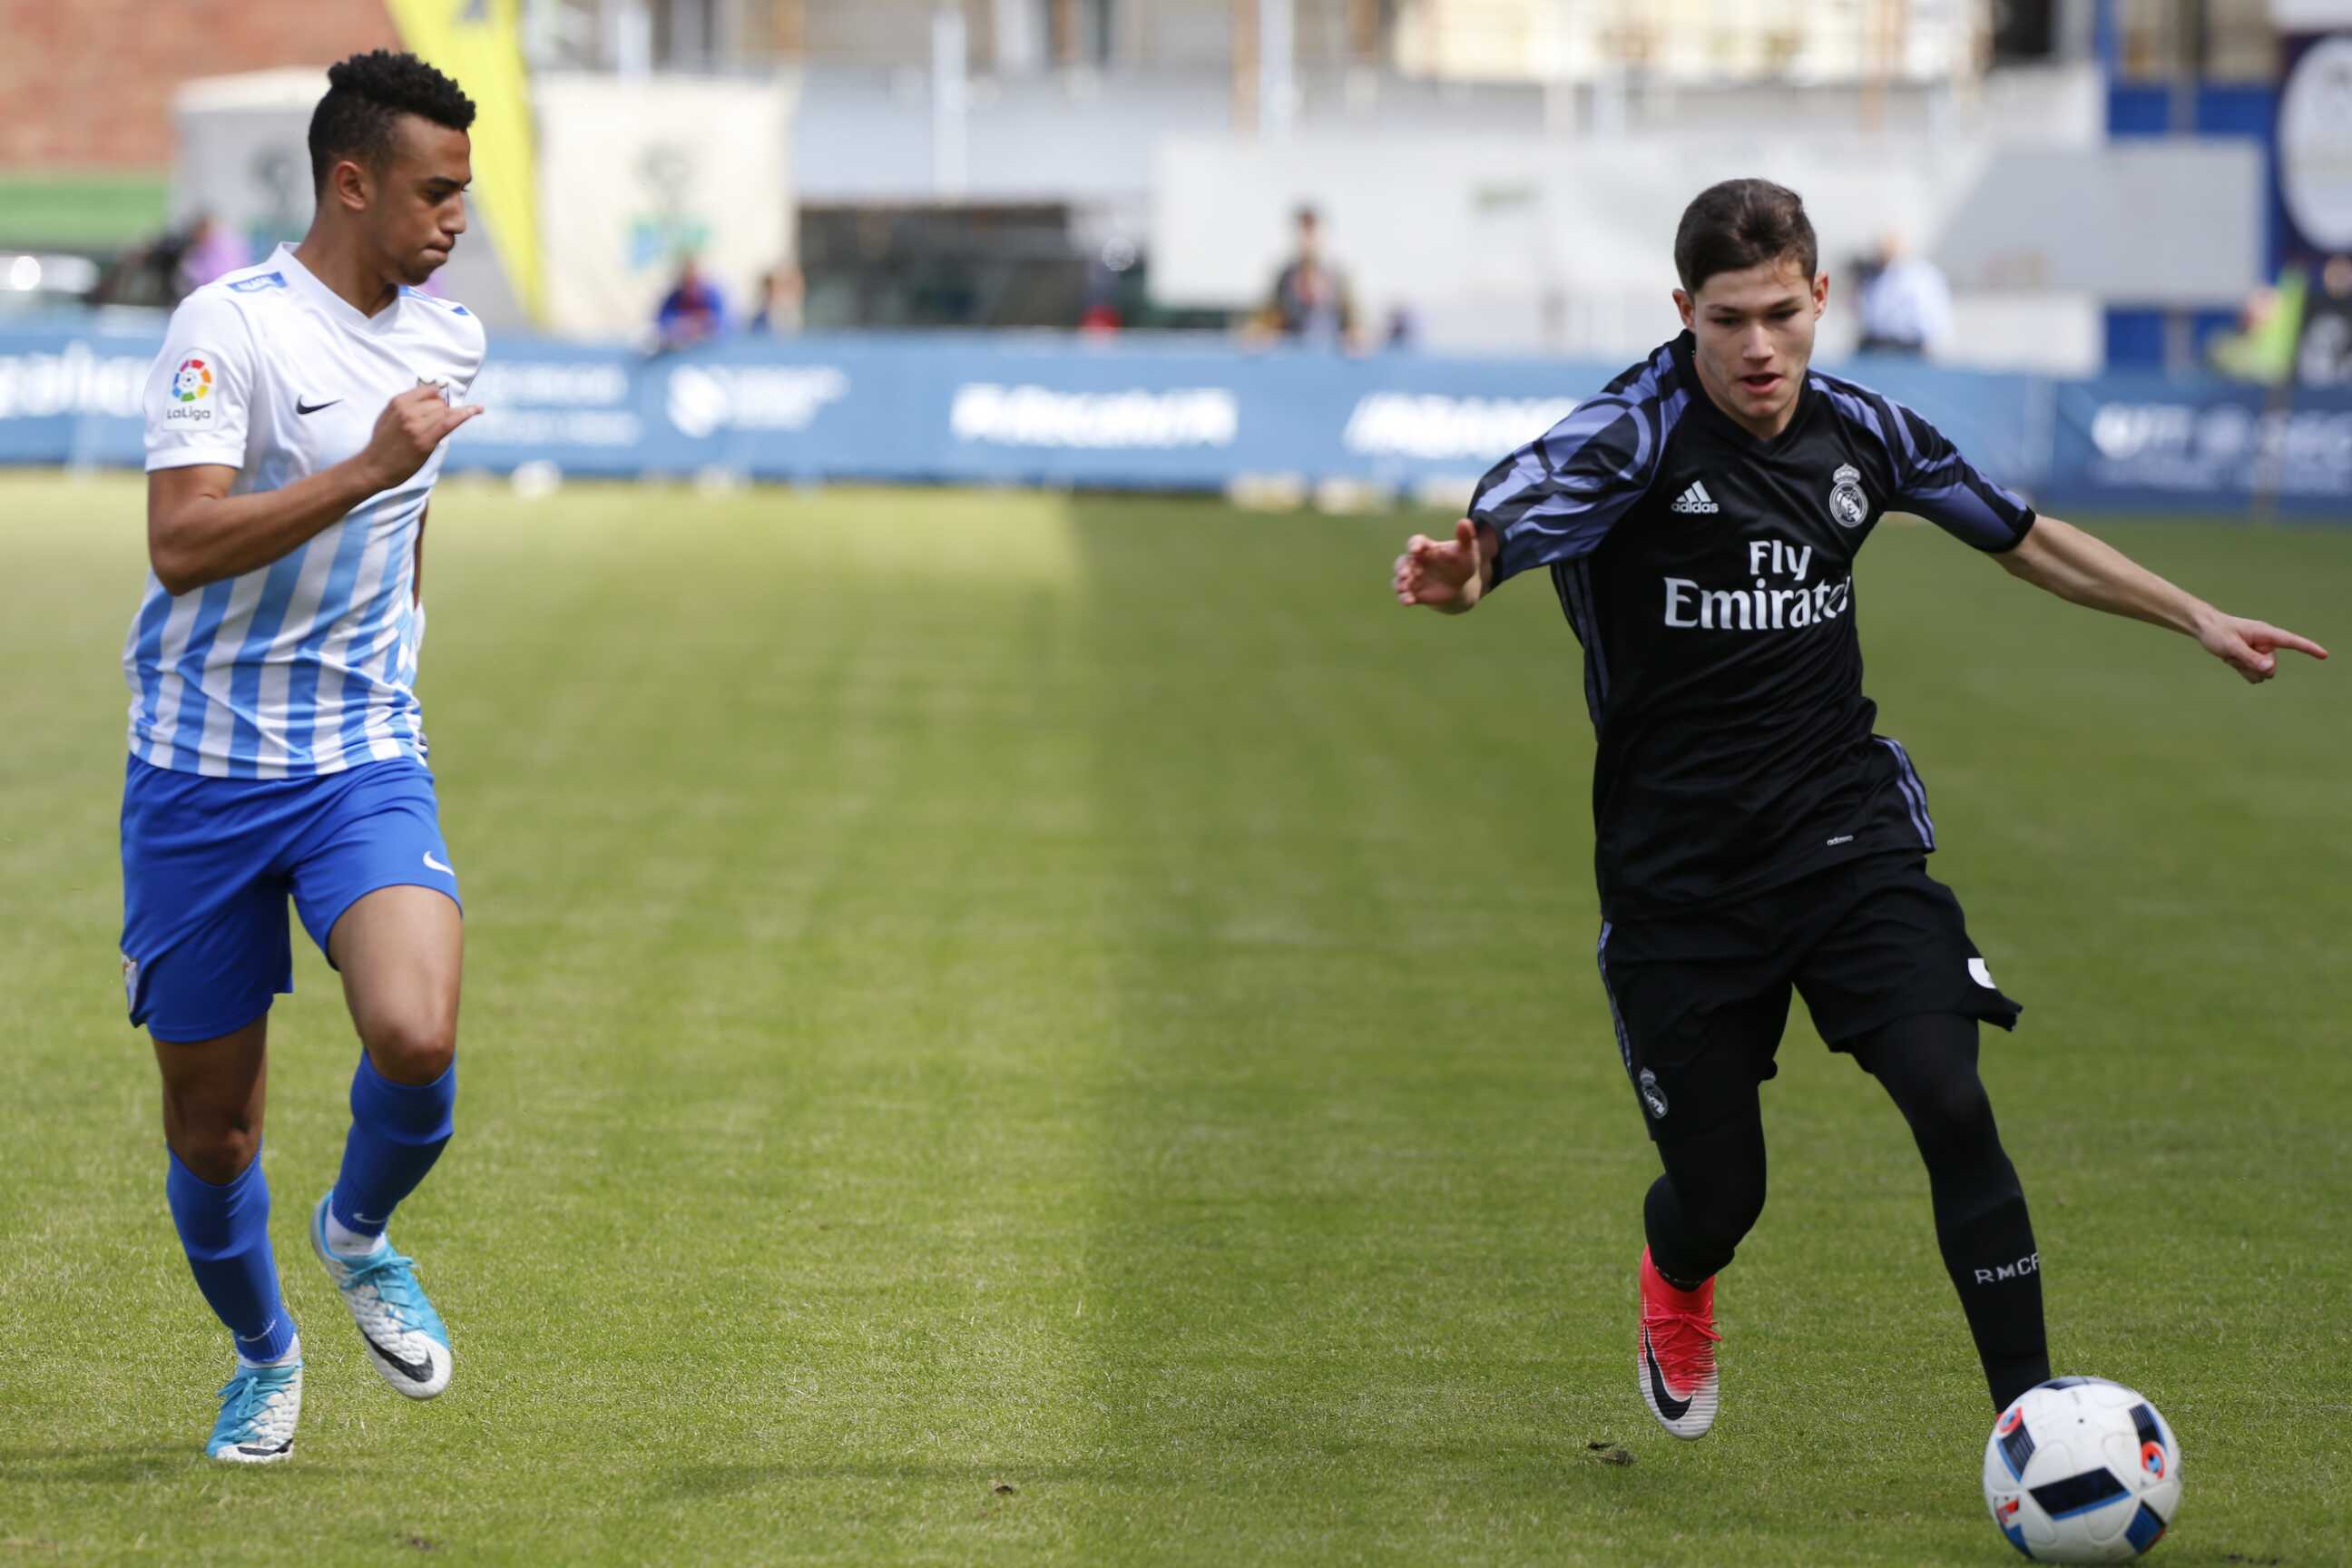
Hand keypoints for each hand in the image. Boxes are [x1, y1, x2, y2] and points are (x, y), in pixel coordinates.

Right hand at [358, 384, 482, 490]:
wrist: (373, 467)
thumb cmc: (383, 443)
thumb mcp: (389, 416)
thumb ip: (407, 405)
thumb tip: (431, 392)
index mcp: (398, 402)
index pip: (429, 390)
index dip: (437, 398)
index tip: (440, 405)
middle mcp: (407, 411)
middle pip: (439, 402)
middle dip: (443, 412)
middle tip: (433, 427)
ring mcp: (416, 426)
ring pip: (445, 412)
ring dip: (449, 419)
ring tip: (436, 431)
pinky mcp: (425, 441)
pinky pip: (450, 422)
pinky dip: (466, 414)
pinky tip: (478, 409)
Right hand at [1394, 518, 1487, 611]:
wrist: (1462, 585)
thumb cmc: (1463, 563)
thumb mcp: (1467, 550)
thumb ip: (1465, 537)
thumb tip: (1465, 522)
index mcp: (1427, 548)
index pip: (1416, 543)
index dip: (1414, 545)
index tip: (1415, 550)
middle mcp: (1416, 562)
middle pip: (1402, 562)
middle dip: (1401, 568)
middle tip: (1405, 573)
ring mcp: (1414, 578)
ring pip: (1399, 579)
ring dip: (1399, 583)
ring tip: (1404, 588)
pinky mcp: (1414, 593)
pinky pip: (1404, 594)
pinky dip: (1403, 597)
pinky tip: (1408, 602)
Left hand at [2196, 612, 2328, 682]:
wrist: (2205, 629)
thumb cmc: (2217, 632)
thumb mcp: (2231, 646)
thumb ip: (2250, 657)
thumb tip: (2270, 669)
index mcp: (2266, 634)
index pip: (2292, 642)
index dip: (2308, 649)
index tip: (2323, 655)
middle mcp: (2267, 644)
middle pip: (2270, 668)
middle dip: (2253, 667)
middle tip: (2234, 654)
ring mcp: (2260, 652)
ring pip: (2262, 674)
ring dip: (2245, 669)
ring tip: (2231, 655)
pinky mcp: (2253, 660)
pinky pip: (2254, 676)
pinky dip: (2242, 671)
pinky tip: (2231, 660)